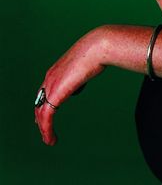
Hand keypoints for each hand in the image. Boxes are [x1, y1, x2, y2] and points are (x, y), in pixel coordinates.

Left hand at [34, 29, 104, 144]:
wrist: (97, 47)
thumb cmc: (96, 52)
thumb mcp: (86, 64)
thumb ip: (82, 72)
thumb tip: (84, 78)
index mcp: (56, 70)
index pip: (44, 91)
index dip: (44, 104)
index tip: (46, 115)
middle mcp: (50, 78)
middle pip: (39, 103)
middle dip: (41, 119)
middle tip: (45, 131)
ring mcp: (51, 85)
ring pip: (41, 113)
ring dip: (44, 129)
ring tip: (49, 140)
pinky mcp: (55, 94)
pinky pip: (47, 117)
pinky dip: (47, 130)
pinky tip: (51, 138)